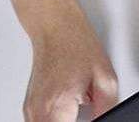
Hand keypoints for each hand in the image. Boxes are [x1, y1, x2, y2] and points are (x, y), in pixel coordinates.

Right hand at [23, 4, 117, 120]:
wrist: (55, 26)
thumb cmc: (77, 44)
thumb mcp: (105, 77)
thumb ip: (108, 107)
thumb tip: (108, 120)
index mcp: (57, 105)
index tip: (91, 117)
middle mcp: (38, 110)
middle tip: (85, 111)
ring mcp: (30, 110)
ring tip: (76, 108)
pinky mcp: (29, 107)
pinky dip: (58, 120)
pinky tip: (69, 109)